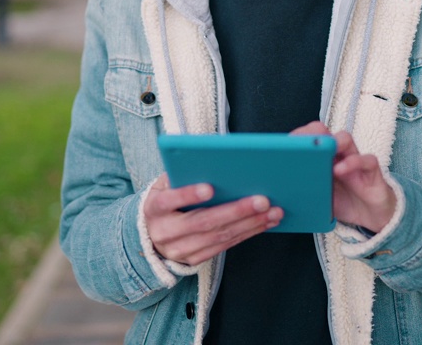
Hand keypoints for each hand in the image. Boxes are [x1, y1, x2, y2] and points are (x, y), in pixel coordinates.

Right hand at [143, 174, 282, 265]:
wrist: (148, 235)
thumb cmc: (164, 200)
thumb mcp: (163, 185)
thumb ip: (180, 175)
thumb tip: (211, 162)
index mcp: (153, 208)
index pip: (169, 201)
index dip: (188, 194)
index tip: (209, 187)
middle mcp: (165, 232)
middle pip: (203, 222)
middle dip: (236, 211)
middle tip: (262, 200)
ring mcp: (179, 250)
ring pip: (218, 237)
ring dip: (250, 224)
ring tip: (272, 212)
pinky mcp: (194, 259)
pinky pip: (224, 246)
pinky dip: (247, 233)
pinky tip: (264, 223)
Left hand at [292, 121, 397, 232]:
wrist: (369, 216)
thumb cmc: (341, 202)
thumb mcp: (318, 196)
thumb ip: (305, 188)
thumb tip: (281, 190)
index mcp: (322, 159)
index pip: (309, 139)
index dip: (298, 137)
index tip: (286, 143)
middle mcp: (337, 154)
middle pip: (325, 133)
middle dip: (313, 133)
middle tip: (303, 142)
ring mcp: (354, 159)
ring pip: (345, 139)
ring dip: (333, 142)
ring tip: (323, 151)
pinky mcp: (371, 170)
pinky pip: (365, 159)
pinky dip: (353, 162)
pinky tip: (340, 169)